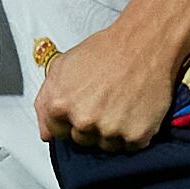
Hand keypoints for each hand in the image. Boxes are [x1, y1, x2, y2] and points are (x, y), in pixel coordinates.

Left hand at [34, 19, 174, 153]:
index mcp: (61, 105)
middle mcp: (83, 121)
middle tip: (105, 101)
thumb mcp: (62, 66)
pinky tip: (135, 110)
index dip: (69, 121)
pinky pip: (131, 146)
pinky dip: (134, 132)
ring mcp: (110, 130)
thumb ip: (45, 101)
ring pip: (107, 145)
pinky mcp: (136, 135)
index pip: (57, 133)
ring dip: (113, 131)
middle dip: (91, 125)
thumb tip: (46, 132)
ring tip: (121, 104)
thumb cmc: (106, 51)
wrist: (144, 43)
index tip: (82, 108)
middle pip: (82, 140)